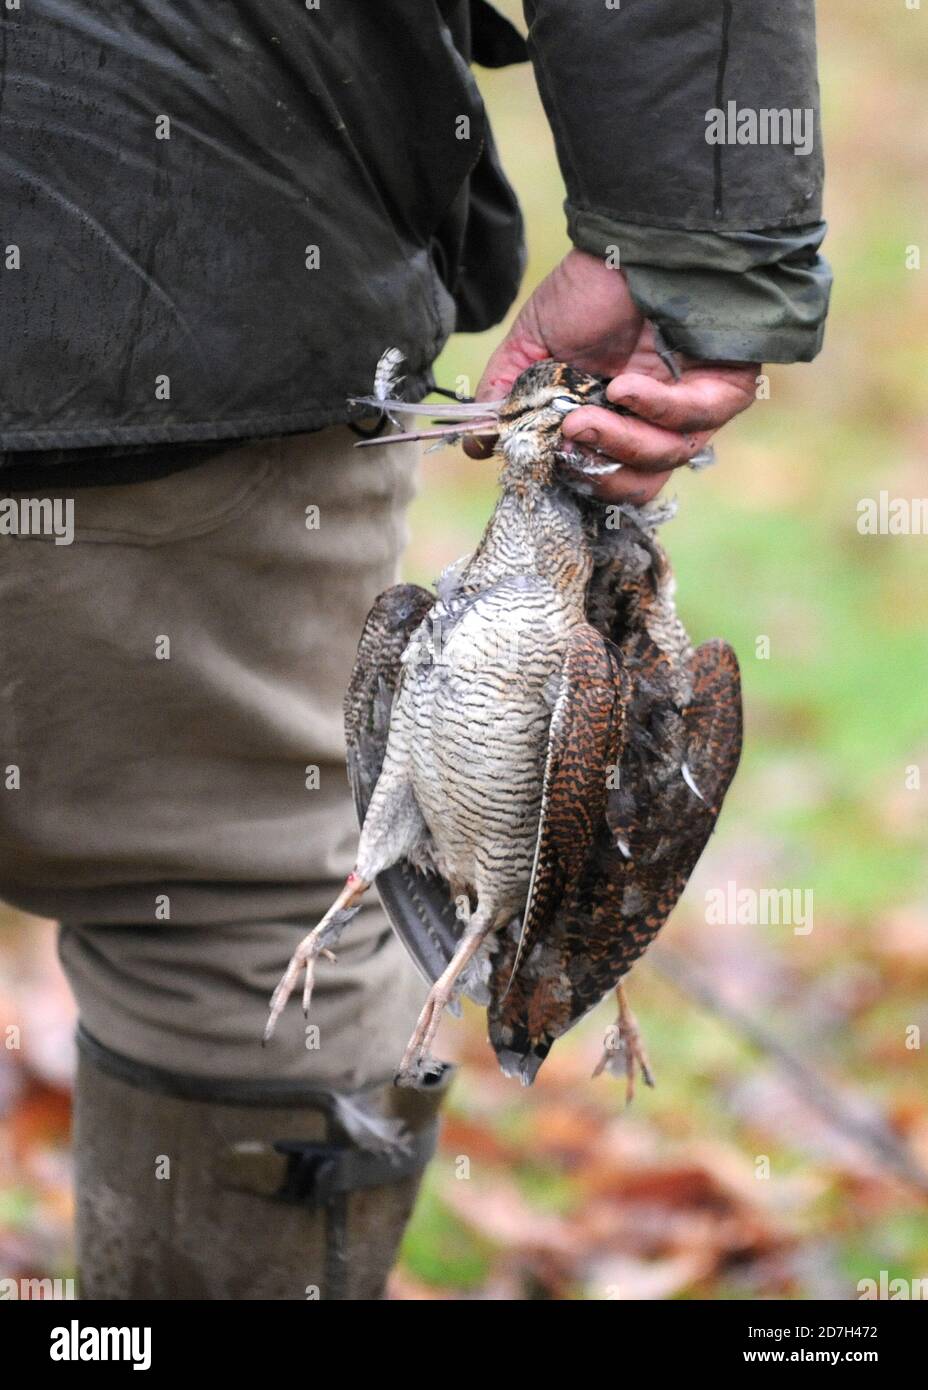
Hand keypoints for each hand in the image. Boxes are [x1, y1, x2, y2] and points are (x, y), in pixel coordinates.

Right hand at [465, 249, 758, 502]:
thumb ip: (506, 398)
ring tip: (583, 418)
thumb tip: (476, 447)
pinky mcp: (726, 386)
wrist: (632, 239)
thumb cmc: (588, 289)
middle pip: (639, 484)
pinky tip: (623, 388)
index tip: (545, 461)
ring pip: (665, 457)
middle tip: (566, 444)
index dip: (575, 479)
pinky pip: (695, 419)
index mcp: (612, 420)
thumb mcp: (532, 348)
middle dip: (600, 477)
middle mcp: (654, 421)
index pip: (603, 478)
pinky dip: (653, 410)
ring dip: (619, 443)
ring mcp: (692, 407)